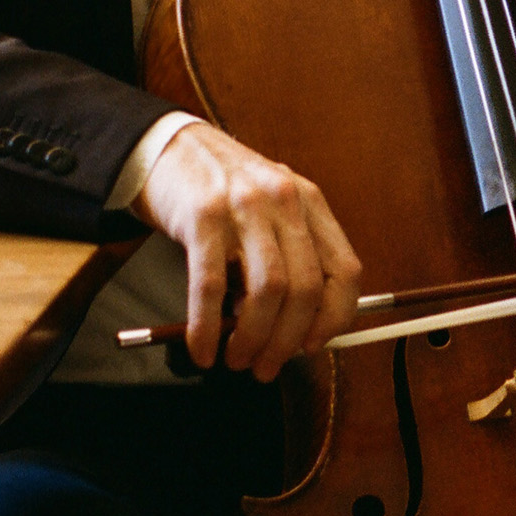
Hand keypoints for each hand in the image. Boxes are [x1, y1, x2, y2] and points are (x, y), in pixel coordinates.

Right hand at [138, 124, 363, 379]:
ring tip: (236, 359)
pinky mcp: (201, 217)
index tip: (314, 346)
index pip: (345, 271)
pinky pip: (210, 286)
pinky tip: (202, 350)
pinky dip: (207, 328)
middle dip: (287, 341)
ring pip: (267, 291)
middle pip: (306, 288)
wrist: (170, 147)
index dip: (335, 318)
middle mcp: (285, 201)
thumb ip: (290, 257)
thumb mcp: (271, 210)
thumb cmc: (223, 191)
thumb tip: (298, 332)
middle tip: (266, 367)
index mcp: (310, 203)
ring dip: (253, 338)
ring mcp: (244, 206)